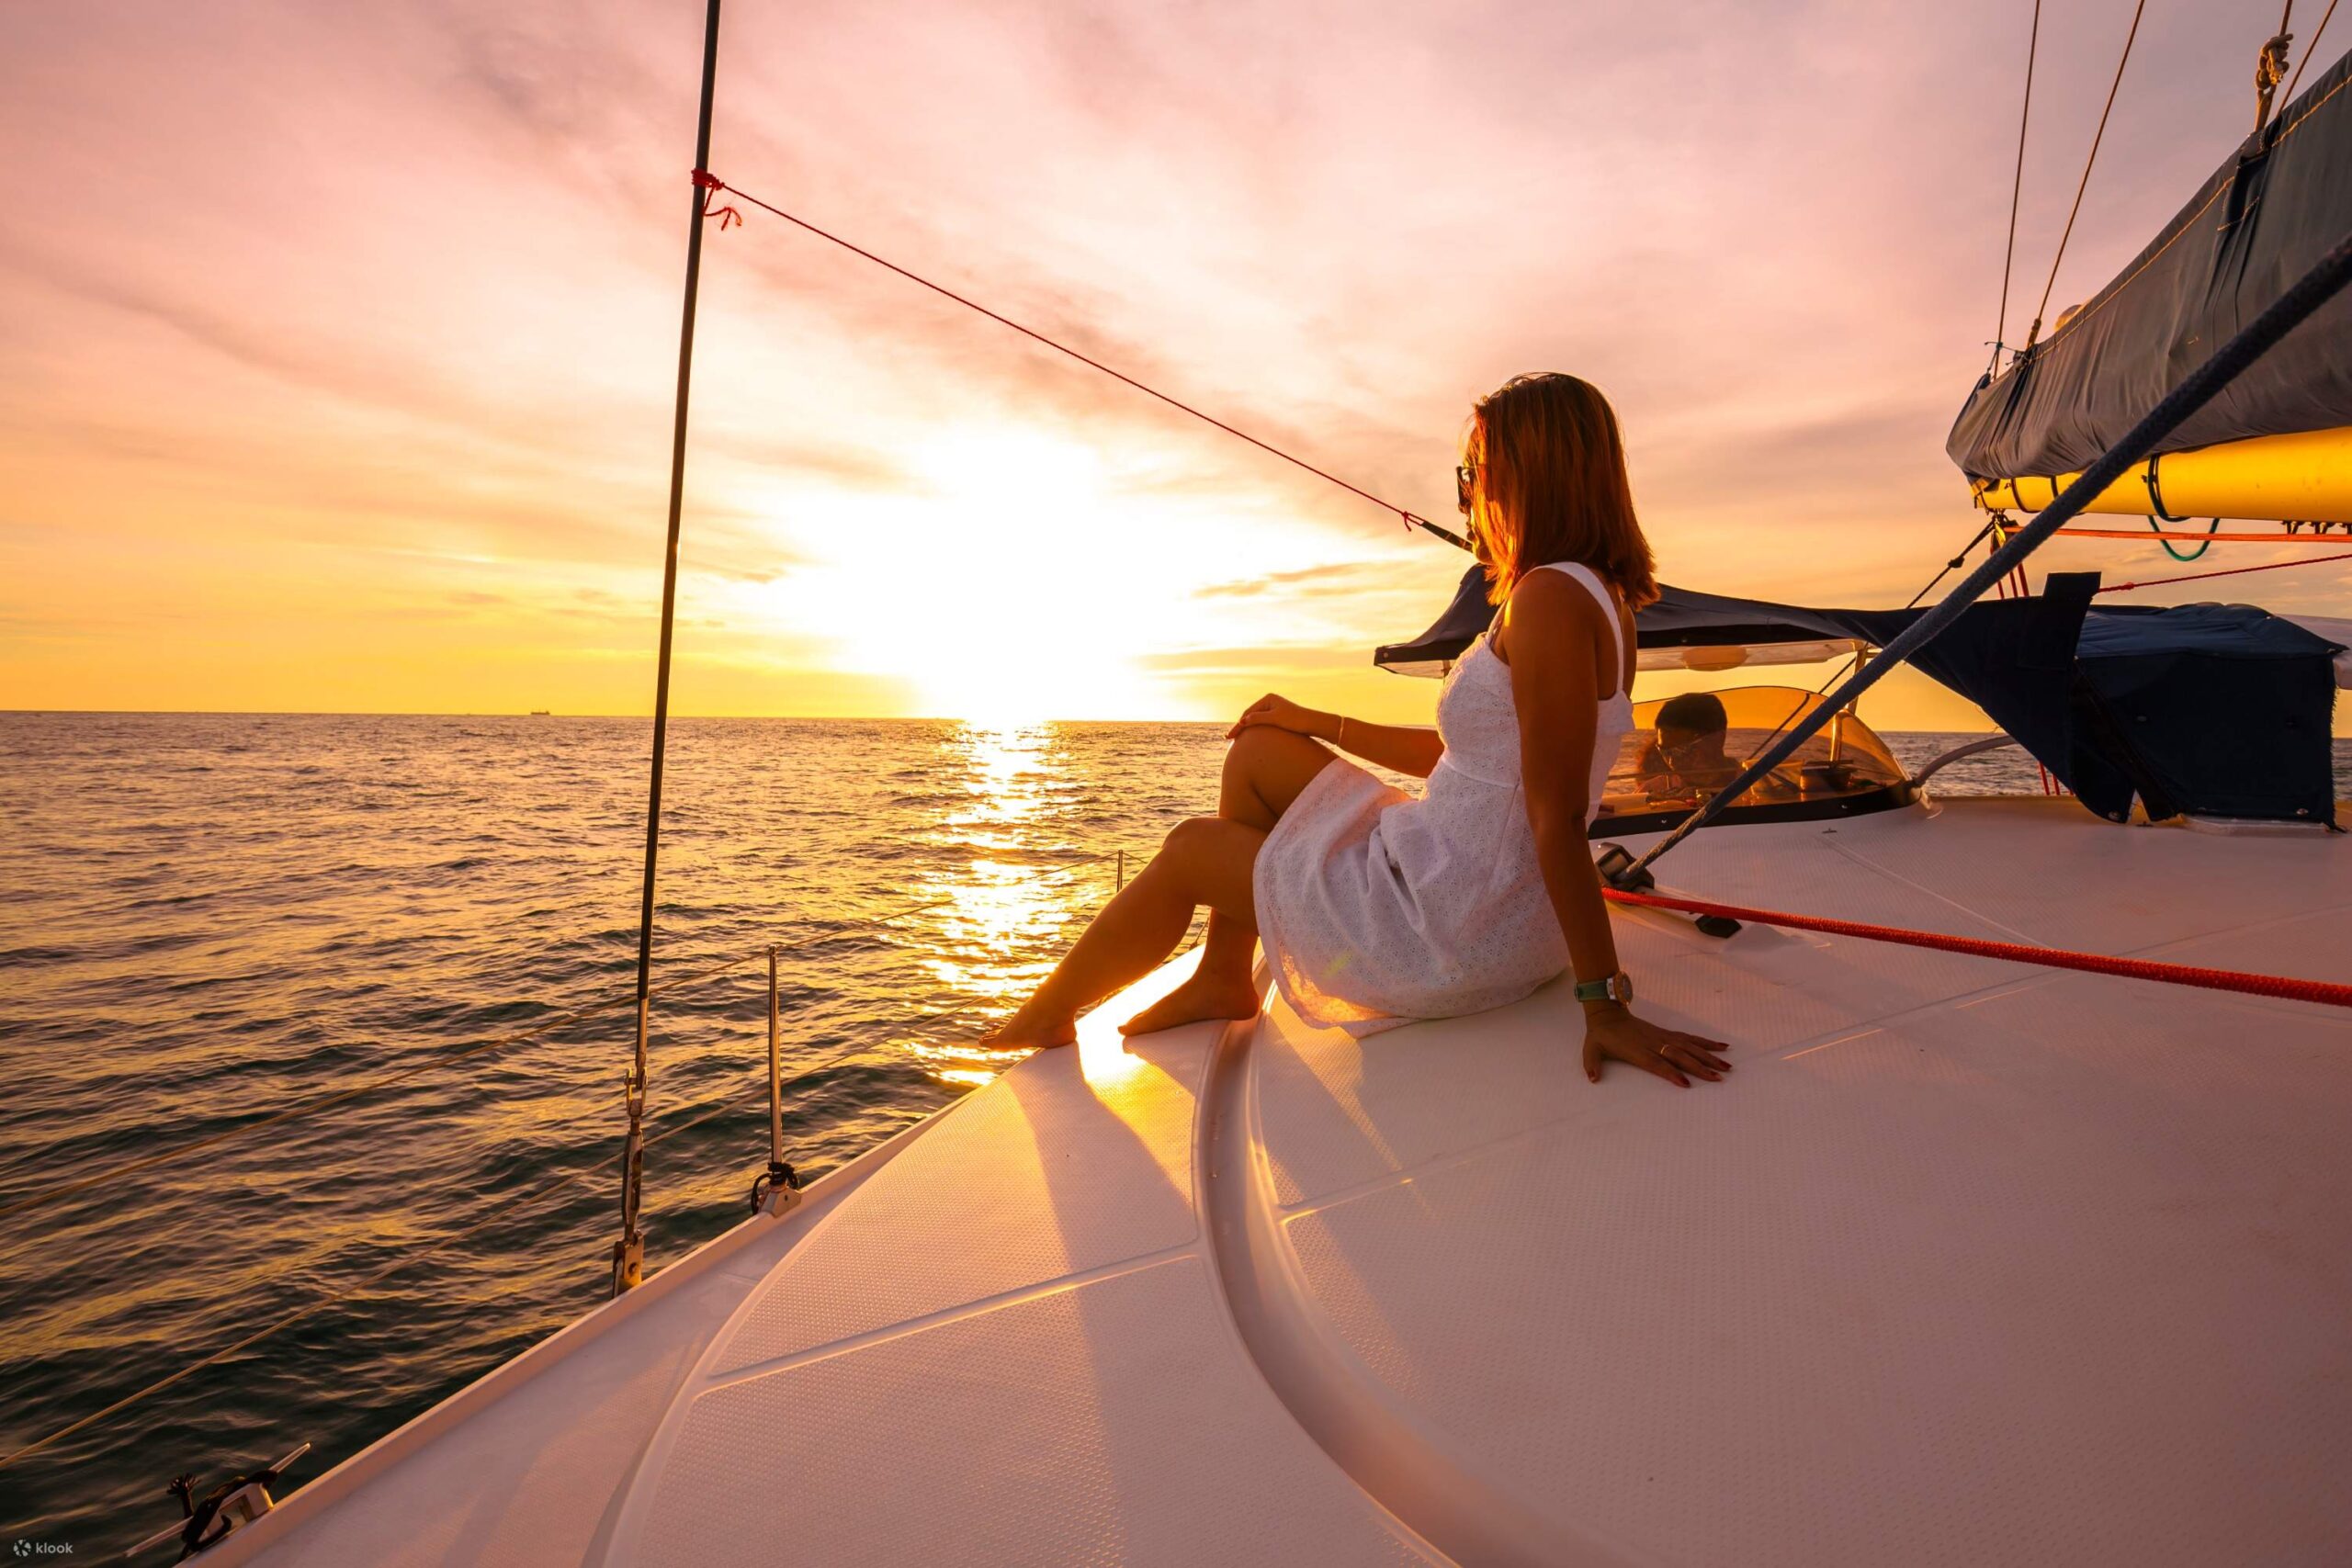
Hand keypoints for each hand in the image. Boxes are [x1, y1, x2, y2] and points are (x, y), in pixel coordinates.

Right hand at [1226, 692, 1327, 740]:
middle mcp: (1269, 701)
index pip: (1248, 713)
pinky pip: (1261, 723)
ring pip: (1255, 720)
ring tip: (1235, 738)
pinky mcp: (1277, 716)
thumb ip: (1258, 719)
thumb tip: (1242, 720)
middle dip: (1239, 726)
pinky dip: (1254, 729)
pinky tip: (1250, 737)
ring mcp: (1273, 709)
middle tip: (1228, 738)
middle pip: (1249, 715)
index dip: (1238, 725)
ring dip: (1245, 728)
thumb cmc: (1295, 720)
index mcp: (1268, 698)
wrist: (1313, 723)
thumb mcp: (1275, 719)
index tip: (1230, 736)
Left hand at [1581, 1005, 1730, 1087]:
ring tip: (1726, 1067)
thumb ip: (1592, 1065)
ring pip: (1689, 1047)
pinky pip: (1689, 1038)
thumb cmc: (1600, 1036)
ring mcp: (1663, 1037)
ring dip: (1709, 1057)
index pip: (1657, 1063)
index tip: (1686, 1083)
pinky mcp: (1667, 1034)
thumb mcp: (1591, 1050)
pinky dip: (1706, 1043)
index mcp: (1637, 1050)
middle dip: (1699, 1068)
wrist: (1607, 1014)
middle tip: (1718, 1078)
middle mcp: (1654, 1044)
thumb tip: (1592, 1078)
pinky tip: (1722, 1047)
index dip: (1671, 1073)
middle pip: (1680, 1056)